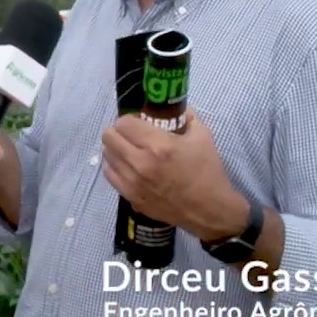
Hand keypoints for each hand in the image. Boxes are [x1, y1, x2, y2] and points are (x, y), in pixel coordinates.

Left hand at [100, 108, 248, 241]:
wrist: (209, 209)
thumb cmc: (207, 171)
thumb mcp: (202, 136)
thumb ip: (187, 116)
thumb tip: (174, 108)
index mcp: (158, 145)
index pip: (124, 122)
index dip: (130, 118)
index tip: (140, 122)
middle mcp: (140, 162)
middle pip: (109, 136)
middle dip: (119, 131)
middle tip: (132, 134)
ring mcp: (132, 182)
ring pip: (107, 154)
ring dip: (116, 148)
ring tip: (130, 150)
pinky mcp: (130, 197)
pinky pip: (109, 174)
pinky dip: (115, 166)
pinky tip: (128, 166)